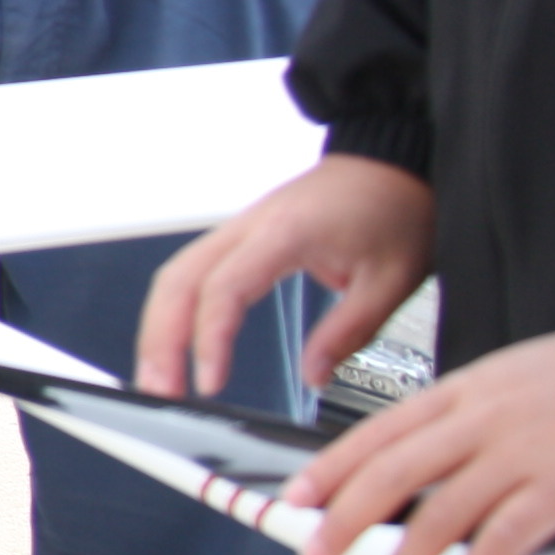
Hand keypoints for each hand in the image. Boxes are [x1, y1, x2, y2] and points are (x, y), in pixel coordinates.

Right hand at [137, 151, 435, 400]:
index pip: (223, 289)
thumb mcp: (391, 281)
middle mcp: (250, 226)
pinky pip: (192, 270)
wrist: (393, 164)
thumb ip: (348, 332)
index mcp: (285, 234)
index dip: (209, 339)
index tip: (210, 383)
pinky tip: (177, 339)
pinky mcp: (242, 235)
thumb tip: (313, 376)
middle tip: (160, 390)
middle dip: (160, 339)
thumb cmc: (395, 210)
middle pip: (178, 281)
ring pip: (175, 274)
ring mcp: (240, 227)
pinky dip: (176, 308)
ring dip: (159, 326)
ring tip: (160, 376)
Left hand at [284, 327, 554, 554]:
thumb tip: (422, 451)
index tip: (298, 496)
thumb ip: (463, 413)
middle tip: (316, 551)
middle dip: (345, 518)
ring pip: (441, 511)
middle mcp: (480, 421)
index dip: (330, 469)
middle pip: (391, 473)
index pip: (377, 431)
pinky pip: (507, 535)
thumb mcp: (507, 376)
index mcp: (462, 391)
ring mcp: (519, 455)